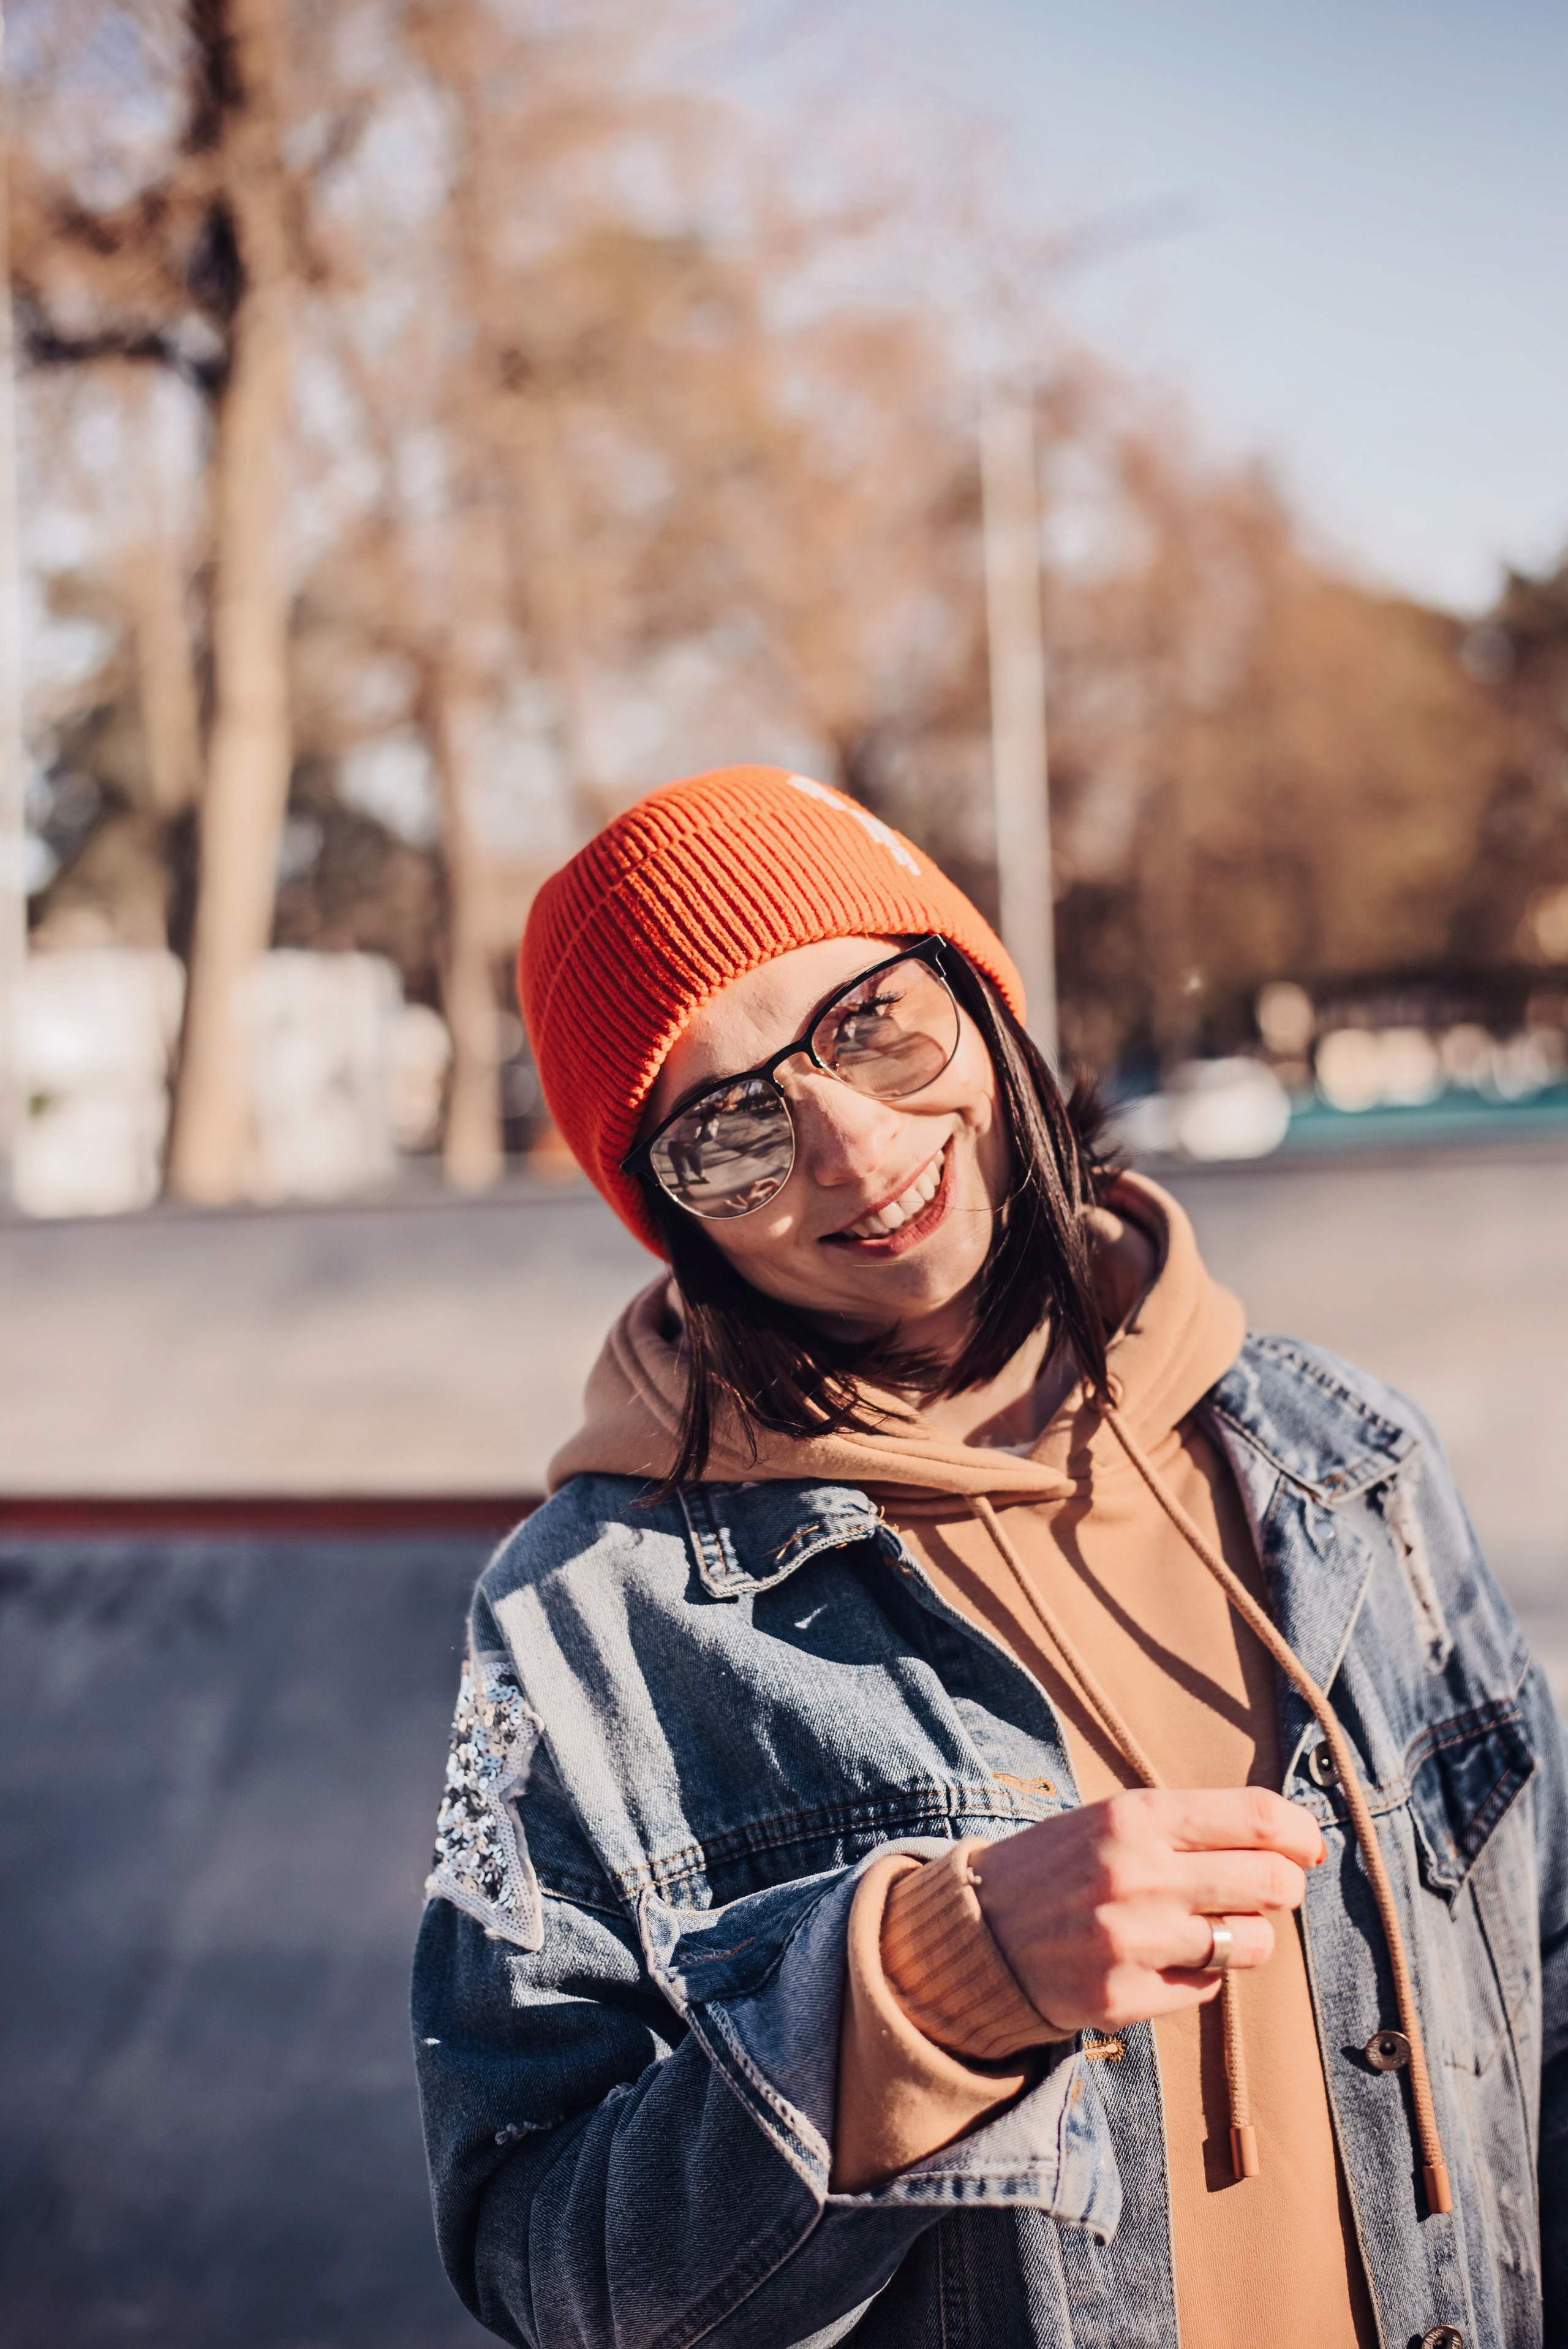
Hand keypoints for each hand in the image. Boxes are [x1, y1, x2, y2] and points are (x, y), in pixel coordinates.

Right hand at [972, 1787, 1325, 2034]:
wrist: (976, 1931)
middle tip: (1265, 1891)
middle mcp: (1137, 1875)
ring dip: (1244, 1937)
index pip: (1255, 1818)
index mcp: (1134, 1816)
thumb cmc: (1058, 1867)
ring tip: (1209, 1928)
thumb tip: (1286, 1844)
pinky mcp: (1123, 1998)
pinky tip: (1164, 1959)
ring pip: (1250, 1943)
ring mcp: (1131, 1941)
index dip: (1298, 1833)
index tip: (1308, 1847)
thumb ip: (1190, 1828)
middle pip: (1270, 1883)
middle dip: (1281, 1888)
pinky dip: (1200, 1975)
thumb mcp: (1112, 1820)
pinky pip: (1207, 1989)